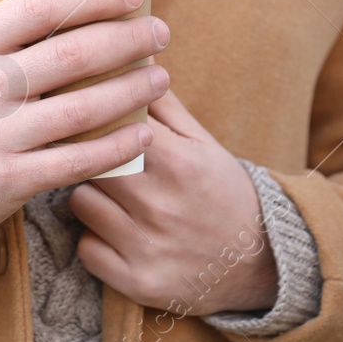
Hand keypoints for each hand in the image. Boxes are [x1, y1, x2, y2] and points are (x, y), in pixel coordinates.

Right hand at [0, 0, 169, 237]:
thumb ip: (20, 34)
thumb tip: (94, 3)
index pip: (41, 6)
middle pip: (71, 55)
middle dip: (126, 41)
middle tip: (159, 34)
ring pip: (81, 109)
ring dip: (131, 91)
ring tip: (160, 78)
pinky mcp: (10, 178)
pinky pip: (77, 159)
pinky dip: (116, 145)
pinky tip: (143, 133)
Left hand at [69, 89, 278, 315]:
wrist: (263, 266)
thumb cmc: (223, 192)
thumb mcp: (203, 143)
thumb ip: (162, 104)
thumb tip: (128, 59)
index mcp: (178, 163)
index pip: (109, 123)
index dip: (93, 115)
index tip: (84, 112)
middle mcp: (160, 206)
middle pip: (89, 161)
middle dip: (86, 154)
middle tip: (91, 152)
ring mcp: (147, 247)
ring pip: (80, 202)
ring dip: (89, 196)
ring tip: (114, 196)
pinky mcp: (136, 282)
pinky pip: (85, 248)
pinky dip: (94, 240)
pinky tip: (116, 233)